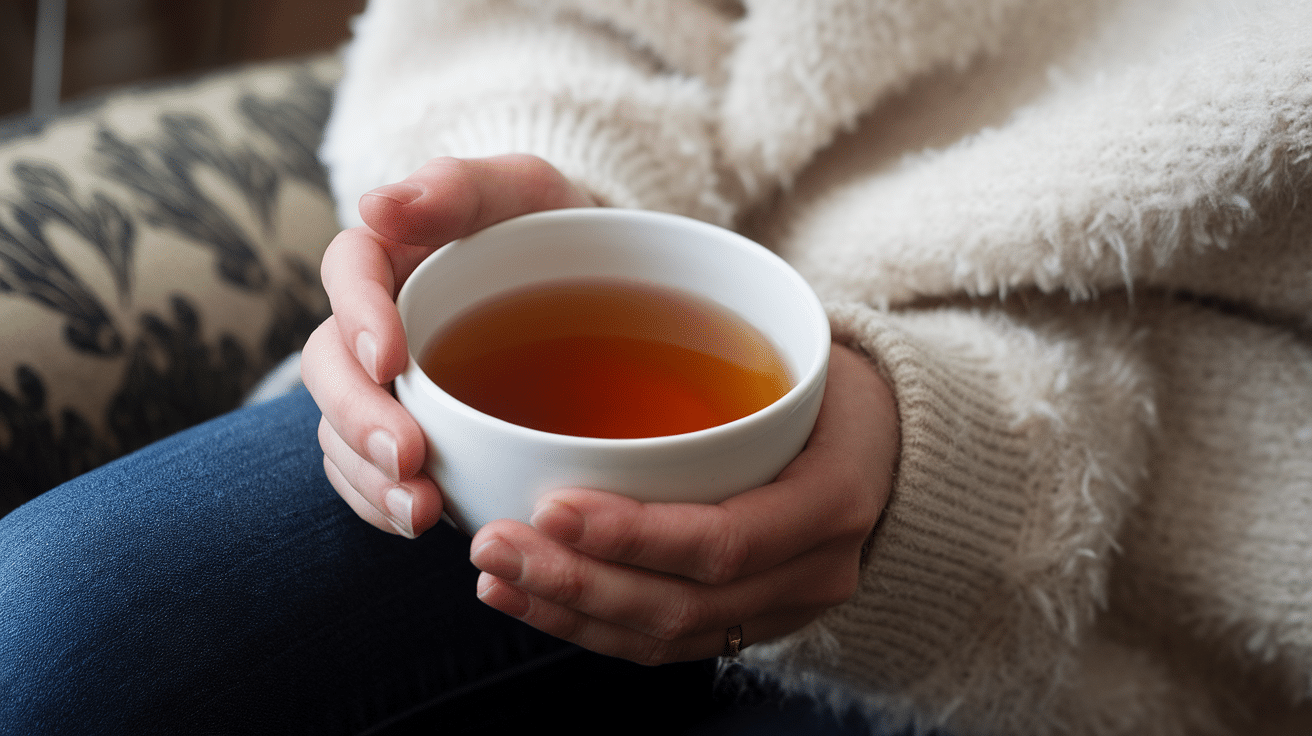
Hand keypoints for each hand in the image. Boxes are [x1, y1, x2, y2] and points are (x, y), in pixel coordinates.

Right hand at [301, 155, 595, 537]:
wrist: (599, 288)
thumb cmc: (560, 229)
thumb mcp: (527, 190)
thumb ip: (458, 189)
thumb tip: (376, 204)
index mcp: (394, 252)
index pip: (348, 271)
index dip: (357, 315)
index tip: (391, 359)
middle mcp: (373, 321)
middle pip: (329, 366)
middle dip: (358, 418)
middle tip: (407, 456)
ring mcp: (385, 387)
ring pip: (340, 432)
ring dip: (368, 476)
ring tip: (421, 510)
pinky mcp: (406, 435)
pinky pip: (367, 475)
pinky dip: (383, 503)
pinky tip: (424, 523)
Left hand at [469, 343, 898, 662]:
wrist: (894, 445)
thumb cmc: (833, 383)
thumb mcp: (805, 351)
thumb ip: (729, 346)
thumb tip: (598, 286)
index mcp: (834, 498)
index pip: (723, 539)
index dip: (632, 536)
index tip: (549, 506)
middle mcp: (814, 570)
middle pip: (681, 604)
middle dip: (576, 583)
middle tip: (492, 545)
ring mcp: (783, 609)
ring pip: (664, 636)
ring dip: (569, 611)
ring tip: (496, 575)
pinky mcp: (752, 623)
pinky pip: (666, 644)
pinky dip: (593, 627)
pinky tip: (534, 597)